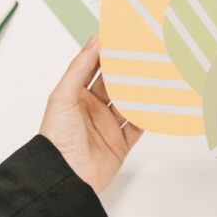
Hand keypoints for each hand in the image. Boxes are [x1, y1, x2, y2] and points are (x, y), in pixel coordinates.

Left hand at [40, 36, 142, 192]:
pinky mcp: (121, 144)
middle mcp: (93, 110)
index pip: (95, 69)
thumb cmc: (57, 139)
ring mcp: (108, 127)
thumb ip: (79, 68)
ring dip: (142, 91)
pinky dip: (149, 115)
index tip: (124, 39)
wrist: (65, 177)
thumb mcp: (63, 97)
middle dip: (130, 70)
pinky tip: (158, 103)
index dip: (109, 54)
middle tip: (147, 54)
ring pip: (130, 103)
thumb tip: (95, 41)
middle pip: (116, 85)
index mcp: (76, 97)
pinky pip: (139, 125)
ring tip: (157, 74)